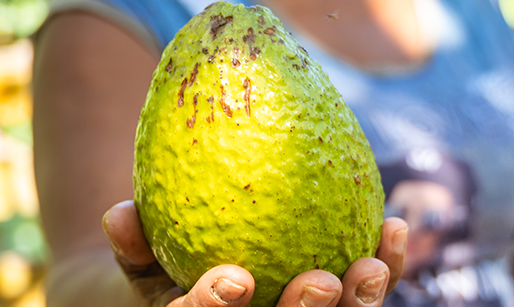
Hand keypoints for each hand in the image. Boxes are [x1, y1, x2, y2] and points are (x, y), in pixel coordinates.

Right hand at [102, 200, 408, 306]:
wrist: (204, 280)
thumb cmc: (165, 262)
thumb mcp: (140, 255)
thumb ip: (132, 239)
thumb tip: (118, 215)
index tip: (235, 278)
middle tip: (320, 281)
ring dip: (361, 302)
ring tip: (371, 265)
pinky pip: (367, 295)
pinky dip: (388, 266)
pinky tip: (395, 227)